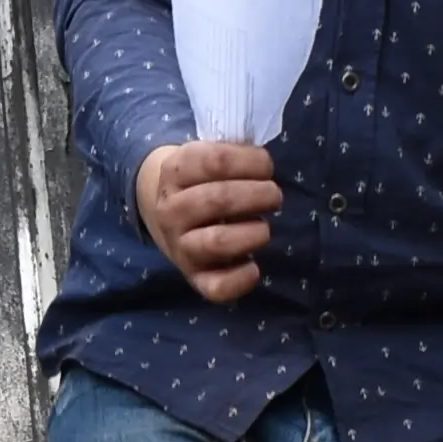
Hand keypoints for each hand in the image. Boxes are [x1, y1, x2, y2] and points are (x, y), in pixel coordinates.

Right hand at [136, 137, 278, 303]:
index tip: (265, 165)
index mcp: (176, 171)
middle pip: (218, 199)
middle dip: (258, 195)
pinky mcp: (194, 277)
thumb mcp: (206, 156)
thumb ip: (233, 154)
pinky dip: (241, 279)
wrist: (168, 214)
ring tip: (264, 227)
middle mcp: (171, 210)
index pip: (215, 161)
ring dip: (253, 233)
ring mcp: (180, 246)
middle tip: (274, 196)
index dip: (250, 161)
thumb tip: (265, 164)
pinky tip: (253, 266)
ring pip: (217, 242)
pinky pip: (216, 287)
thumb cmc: (202, 181)